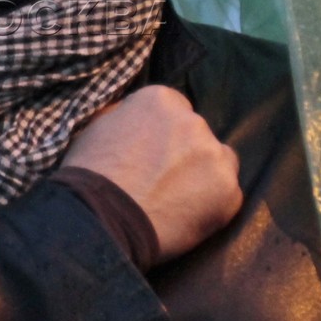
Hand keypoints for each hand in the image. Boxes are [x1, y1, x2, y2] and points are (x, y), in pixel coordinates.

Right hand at [62, 85, 242, 262]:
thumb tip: (138, 117)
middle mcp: (194, 121)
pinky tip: (185, 216)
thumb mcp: (98, 126)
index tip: (150, 153)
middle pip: (197, 134)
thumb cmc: (90, 173)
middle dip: (184, 152)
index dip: (162, 133)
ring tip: (175, 200)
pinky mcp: (229, 192)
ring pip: (218, 162)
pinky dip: (211, 205)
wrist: (100, 220)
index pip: (175, 109)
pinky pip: (226, 195)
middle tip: (160, 178)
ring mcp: (214, 156)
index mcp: (161, 100)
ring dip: (202, 175)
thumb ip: (127, 114)